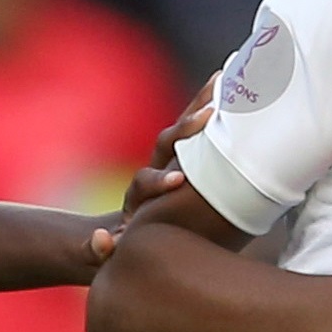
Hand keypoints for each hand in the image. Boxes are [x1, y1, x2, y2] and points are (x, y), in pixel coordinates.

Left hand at [88, 89, 216, 260]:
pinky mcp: (186, 161)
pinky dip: (212, 110)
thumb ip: (97, 249)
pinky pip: (199, 133)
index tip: (177, 180)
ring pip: (184, 131)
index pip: (145, 181)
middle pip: (165, 143)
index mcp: (136, 197)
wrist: (121, 236)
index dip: (159, 179)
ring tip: (224, 79)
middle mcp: (153, 173)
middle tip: (210, 114)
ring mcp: (169, 164)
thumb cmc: (115, 249)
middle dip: (187, 128)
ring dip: (201, 106)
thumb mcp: (102, 253)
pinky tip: (233, 88)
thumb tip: (101, 241)